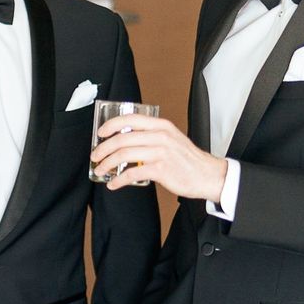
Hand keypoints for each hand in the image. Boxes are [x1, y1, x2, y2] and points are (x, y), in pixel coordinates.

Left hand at [92, 113, 227, 199]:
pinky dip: (119, 180)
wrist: (207, 174)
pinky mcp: (160, 169)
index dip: (111, 125)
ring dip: (107, 164)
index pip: (131, 119)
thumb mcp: (171, 138)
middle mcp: (160, 136)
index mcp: (161, 126)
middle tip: (95, 156)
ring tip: (101, 170)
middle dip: (103, 148)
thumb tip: (125, 141)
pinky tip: (114, 184)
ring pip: (124, 155)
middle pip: (122, 139)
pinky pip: (132, 173)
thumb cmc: (187, 159)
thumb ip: (151, 136)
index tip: (100, 133)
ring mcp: (160, 152)